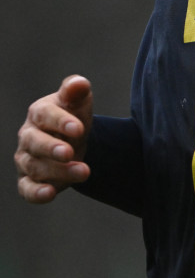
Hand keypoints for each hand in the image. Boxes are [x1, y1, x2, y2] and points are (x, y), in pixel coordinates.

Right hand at [16, 75, 93, 203]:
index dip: (60, 122)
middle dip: (51, 148)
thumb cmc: (74, 117)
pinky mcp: (29, 180)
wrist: (72, 140)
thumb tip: (80, 83)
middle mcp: (28, 136)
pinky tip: (49, 194)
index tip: (80, 128)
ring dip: (59, 171)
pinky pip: (27, 189)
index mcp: (39, 114)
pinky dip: (36, 193)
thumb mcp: (78, 103)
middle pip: (34, 143)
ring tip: (84, 171)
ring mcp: (26, 159)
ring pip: (36, 167)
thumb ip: (77, 92)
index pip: (44, 115)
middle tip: (70, 153)